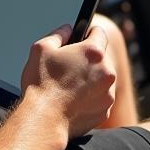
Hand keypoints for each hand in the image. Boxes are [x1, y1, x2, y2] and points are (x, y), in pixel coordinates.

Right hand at [20, 23, 115, 146]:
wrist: (44, 120)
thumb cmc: (41, 83)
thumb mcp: (41, 49)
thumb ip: (58, 34)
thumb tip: (67, 29)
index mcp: (93, 52)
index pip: (99, 33)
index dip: (89, 33)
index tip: (83, 37)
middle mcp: (107, 72)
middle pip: (101, 58)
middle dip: (87, 60)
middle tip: (68, 66)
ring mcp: (108, 93)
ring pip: (102, 79)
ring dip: (90, 79)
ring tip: (68, 86)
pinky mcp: (105, 111)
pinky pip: (99, 98)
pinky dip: (90, 98)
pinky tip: (72, 100)